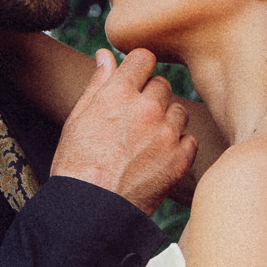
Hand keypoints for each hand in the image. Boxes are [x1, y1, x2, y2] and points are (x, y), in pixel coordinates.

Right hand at [47, 50, 196, 213]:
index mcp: (119, 93)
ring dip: (166, 121)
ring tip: (144, 143)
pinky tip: (157, 159)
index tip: (134, 82)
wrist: (89, 211)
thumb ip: (97, 83)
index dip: (138, 69)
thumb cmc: (77, 165)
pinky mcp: (180, 160)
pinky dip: (177, 147)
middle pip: (163, 85)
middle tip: (133, 122)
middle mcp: (147, 108)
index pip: (144, 57)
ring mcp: (167, 134)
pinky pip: (190, 140)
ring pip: (179, 111)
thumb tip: (105, 55)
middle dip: (150, 98)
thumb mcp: (78, 119)